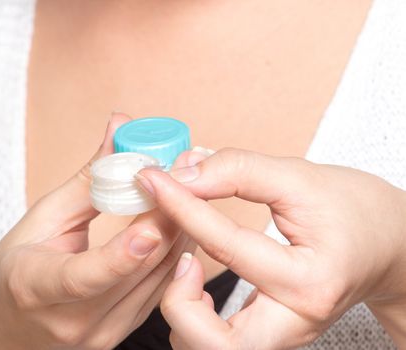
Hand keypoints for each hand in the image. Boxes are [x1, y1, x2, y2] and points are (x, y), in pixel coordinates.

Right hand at [0, 113, 193, 349]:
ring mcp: (103, 334)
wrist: (6, 328)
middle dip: (167, 214)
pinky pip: (162, 288)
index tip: (149, 226)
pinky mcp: (123, 333)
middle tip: (184, 168)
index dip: (120, 255)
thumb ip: (88, 177)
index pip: (82, 278)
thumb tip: (119, 126)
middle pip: (137, 272)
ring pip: (160, 279)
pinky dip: (175, 250)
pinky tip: (182, 218)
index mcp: (37, 289)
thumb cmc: (15, 269)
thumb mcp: (41, 219)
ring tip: (189, 184)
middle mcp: (75, 322)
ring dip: (179, 228)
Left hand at [137, 148, 405, 348]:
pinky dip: (192, 318)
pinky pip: (214, 342)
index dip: (181, 206)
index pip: (227, 246)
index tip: (153, 179)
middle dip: (180, 303)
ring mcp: (282, 336)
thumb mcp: (300, 177)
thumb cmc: (351, 210)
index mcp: (309, 280)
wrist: (387, 246)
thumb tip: (182, 173)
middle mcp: (294, 322)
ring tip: (185, 269)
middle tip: (180, 259)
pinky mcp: (270, 335)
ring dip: (182, 314)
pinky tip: (195, 284)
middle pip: (216, 345)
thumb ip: (238, 170)